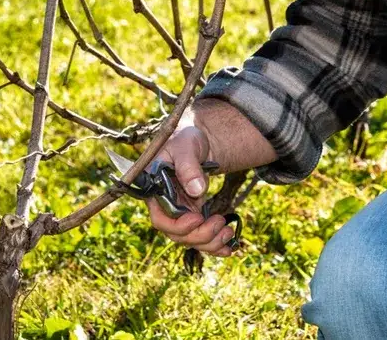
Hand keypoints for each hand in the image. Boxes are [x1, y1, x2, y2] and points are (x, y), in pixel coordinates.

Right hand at [147, 109, 236, 256]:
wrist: (198, 140)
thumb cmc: (186, 139)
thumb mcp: (186, 146)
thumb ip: (189, 165)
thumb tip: (197, 190)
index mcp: (156, 191)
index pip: (160, 219)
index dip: (178, 225)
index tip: (198, 217)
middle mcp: (165, 206)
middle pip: (177, 234)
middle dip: (199, 235)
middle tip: (220, 222)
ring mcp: (180, 212)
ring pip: (191, 239)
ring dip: (210, 242)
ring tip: (228, 231)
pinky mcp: (194, 215)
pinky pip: (202, 236)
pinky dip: (216, 245)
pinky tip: (230, 247)